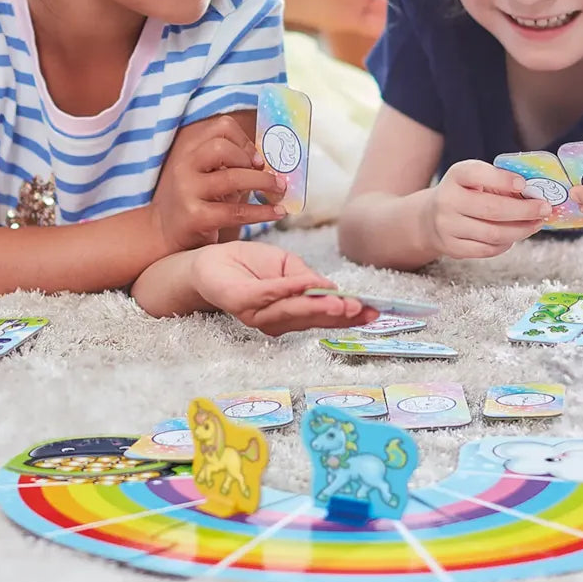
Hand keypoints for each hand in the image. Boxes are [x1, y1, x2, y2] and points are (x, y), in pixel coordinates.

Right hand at [150, 115, 286, 250]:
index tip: (257, 158)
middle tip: (266, 174)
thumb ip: (230, 164)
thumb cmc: (195, 200)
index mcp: (189, 151)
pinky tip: (277, 212)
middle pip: (222, 147)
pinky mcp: (195, 217)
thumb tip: (270, 161)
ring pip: (232, 178)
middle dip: (250, 159)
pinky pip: (236, 211)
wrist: (163, 233)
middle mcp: (185, 167)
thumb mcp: (207, 174)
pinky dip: (262, 212)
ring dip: (263, 182)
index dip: (245, 140)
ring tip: (279, 189)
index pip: (220, 127)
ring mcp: (188, 191)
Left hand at [190, 242, 378, 336]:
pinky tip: (306, 286)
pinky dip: (288, 290)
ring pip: (292, 311)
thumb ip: (306, 278)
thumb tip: (331, 289)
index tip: (373, 312)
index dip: (348, 315)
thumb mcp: (285, 265)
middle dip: (336, 314)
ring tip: (340, 302)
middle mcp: (275, 320)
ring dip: (317, 306)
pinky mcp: (241, 302)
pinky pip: (269, 295)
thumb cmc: (248, 264)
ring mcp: (258, 314)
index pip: (323, 315)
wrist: (209, 261)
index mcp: (290, 312)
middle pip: (311, 318)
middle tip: (359, 309)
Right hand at [423, 160, 548, 258]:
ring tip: (536, 224)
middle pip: (491, 209)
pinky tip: (515, 235)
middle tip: (545, 209)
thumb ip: (499, 181)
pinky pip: (488, 249)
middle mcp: (448, 200)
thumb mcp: (474, 179)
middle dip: (524, 211)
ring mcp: (448, 226)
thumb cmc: (463, 193)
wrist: (429, 218)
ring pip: (493, 234)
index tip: (524, 184)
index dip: (501, 179)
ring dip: (521, 230)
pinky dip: (507, 243)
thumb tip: (535, 193)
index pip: (476, 174)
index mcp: (456, 176)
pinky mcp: (452, 247)